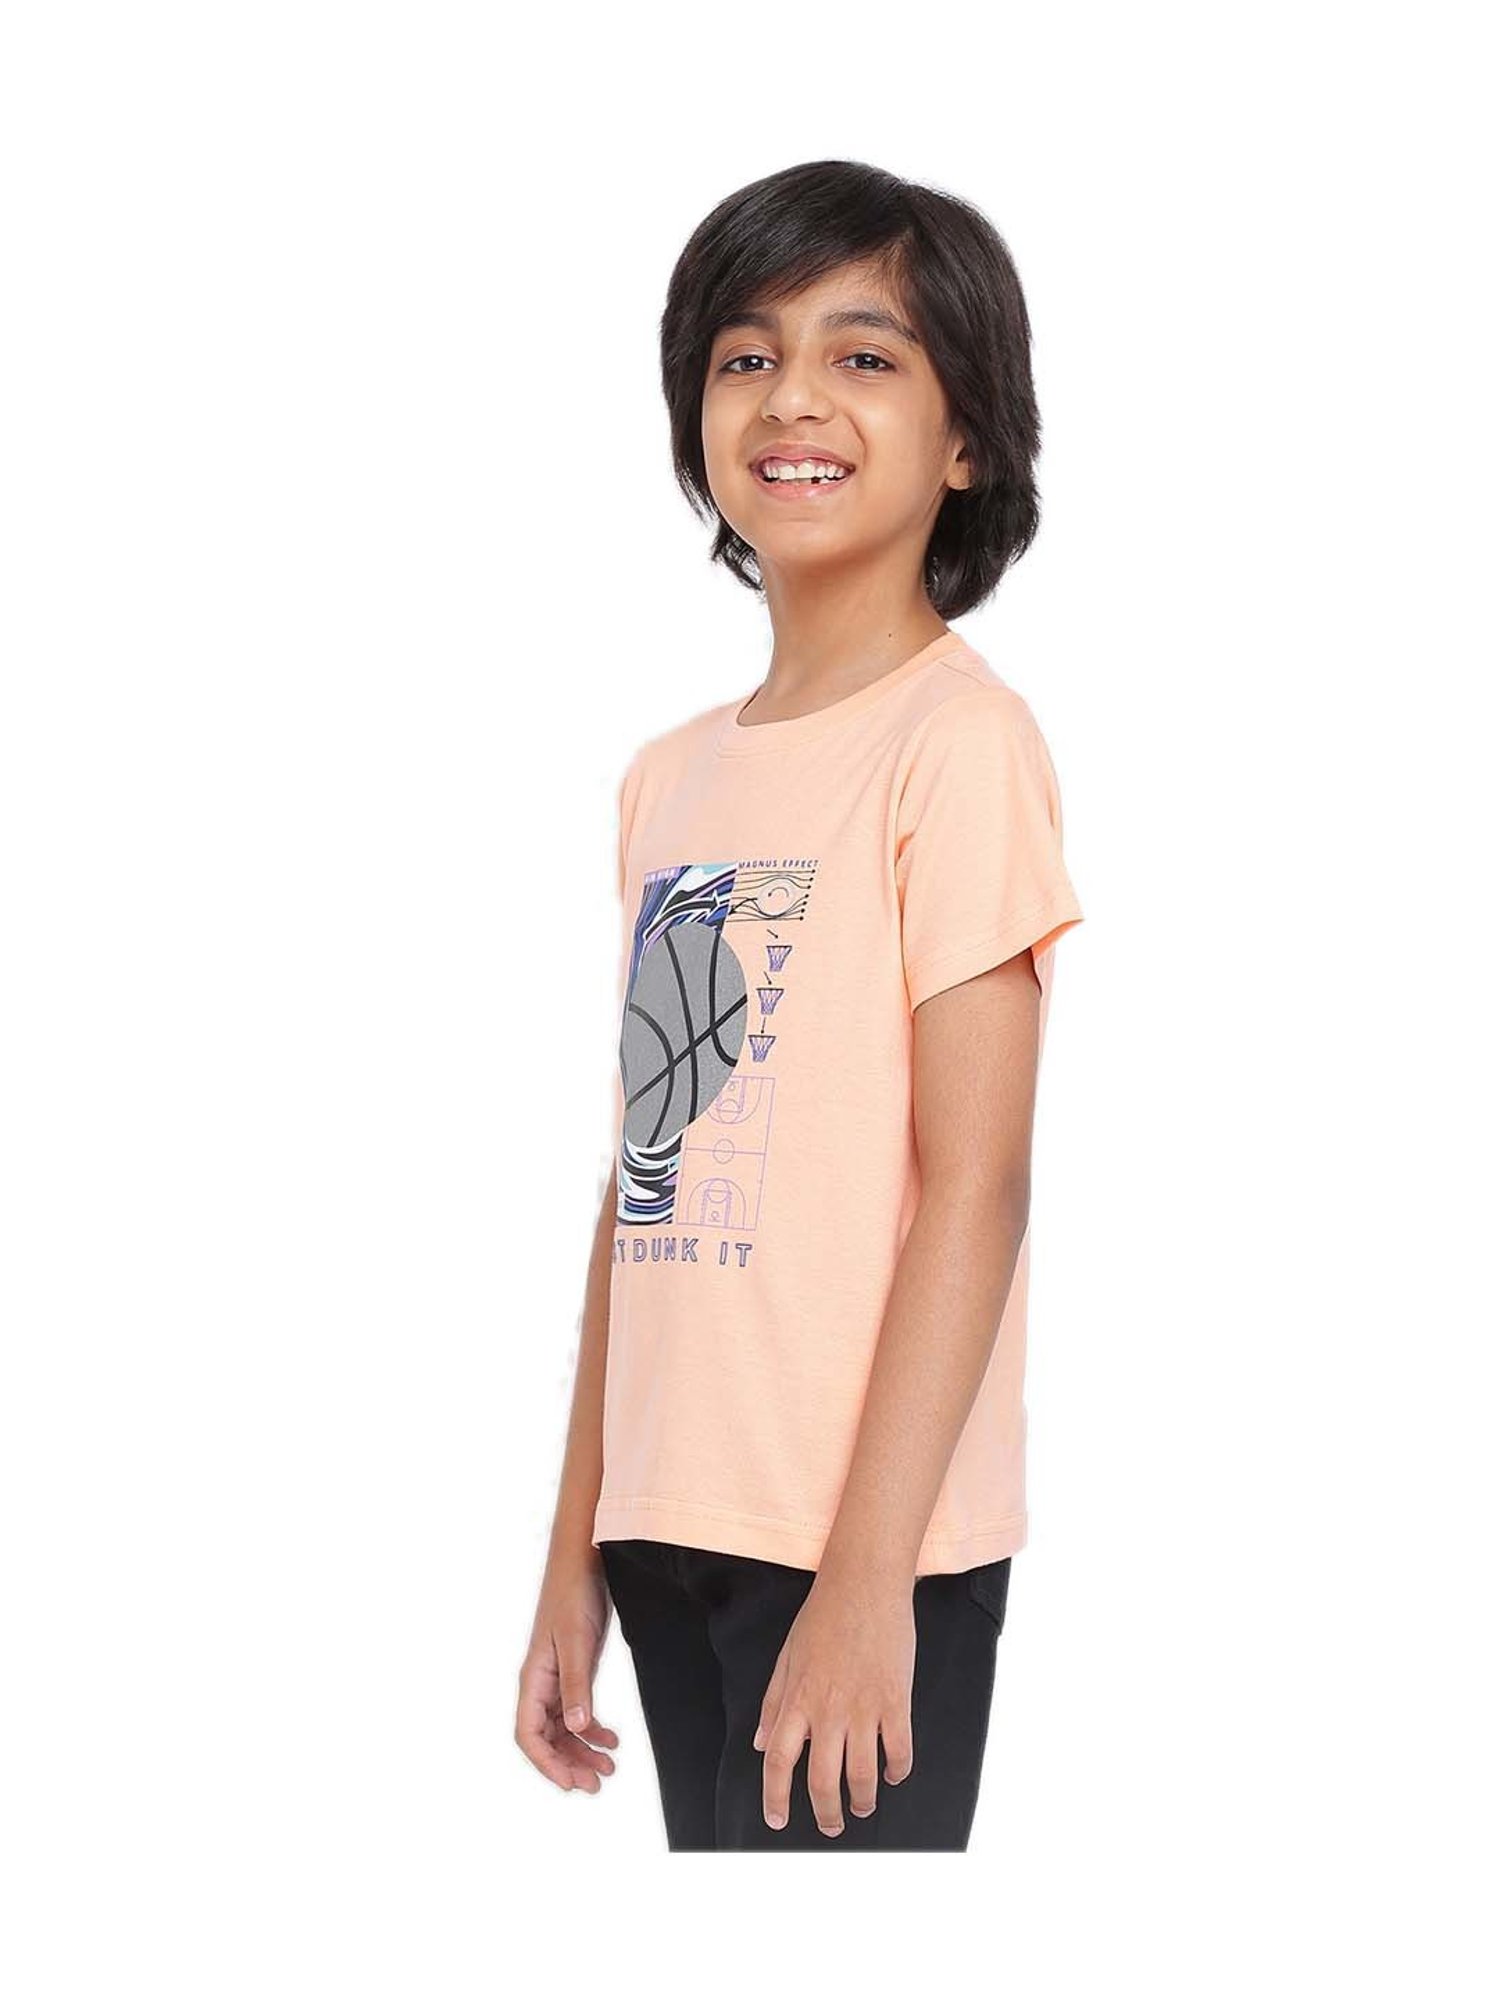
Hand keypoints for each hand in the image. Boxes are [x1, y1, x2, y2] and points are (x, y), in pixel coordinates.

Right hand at [515, 1551, 620, 1793]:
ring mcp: (557, 1676)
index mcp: (533, 1677)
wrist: (584, 1559)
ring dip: (582, 1750)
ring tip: (609, 1768)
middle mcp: (541, 1681)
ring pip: (563, 1728)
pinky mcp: (574, 1669)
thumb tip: (578, 1729)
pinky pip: (577, 1711)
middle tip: (596, 1784)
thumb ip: (577, 1685)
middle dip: (568, 1764)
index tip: (572, 1783)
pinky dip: (593, 1729)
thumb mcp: (578, 1641)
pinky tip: (612, 1739)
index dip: (547, 1764)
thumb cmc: (573, 1593)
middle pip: (546, 1738)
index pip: (528, 1734)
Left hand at [752, 1564, 915, 1835]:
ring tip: (862, 1807)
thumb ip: (773, 1703)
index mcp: (797, 1699)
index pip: (777, 1761)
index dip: (775, 1797)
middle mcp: (828, 1710)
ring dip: (862, 1801)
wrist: (864, 1583)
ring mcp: (864, 1708)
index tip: (777, 1820)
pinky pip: (899, 1751)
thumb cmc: (823, 1616)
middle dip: (825, 1813)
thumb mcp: (787, 1656)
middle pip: (821, 1781)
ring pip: (862, 1776)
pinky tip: (893, 1775)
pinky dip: (897, 1771)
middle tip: (830, 1825)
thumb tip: (759, 1744)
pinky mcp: (896, 1700)